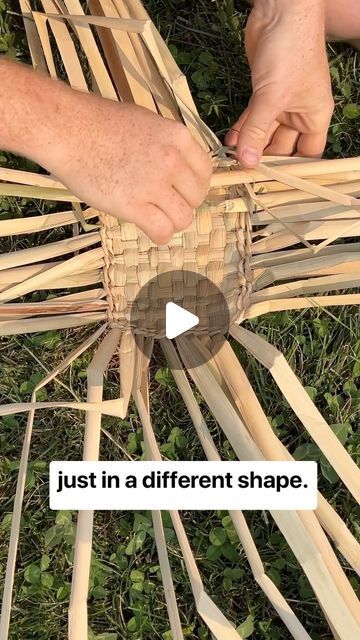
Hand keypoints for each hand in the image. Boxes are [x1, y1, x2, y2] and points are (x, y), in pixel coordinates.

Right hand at [47, 96, 211, 243]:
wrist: (68, 130)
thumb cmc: (99, 123)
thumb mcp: (147, 122)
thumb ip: (168, 145)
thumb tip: (180, 169)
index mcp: (178, 137)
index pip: (205, 172)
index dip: (193, 185)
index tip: (180, 190)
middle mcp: (171, 161)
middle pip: (196, 198)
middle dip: (182, 204)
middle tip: (163, 204)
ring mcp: (153, 184)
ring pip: (183, 218)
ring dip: (171, 222)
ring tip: (155, 216)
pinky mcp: (133, 206)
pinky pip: (162, 232)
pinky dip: (159, 235)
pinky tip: (148, 228)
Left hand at [225, 0, 333, 166]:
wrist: (280, 12)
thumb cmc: (290, 52)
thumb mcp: (272, 98)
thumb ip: (256, 131)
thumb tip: (247, 161)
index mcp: (314, 116)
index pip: (307, 154)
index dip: (292, 169)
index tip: (269, 181)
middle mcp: (300, 112)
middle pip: (283, 146)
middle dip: (263, 158)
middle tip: (242, 173)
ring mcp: (282, 102)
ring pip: (265, 132)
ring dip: (248, 143)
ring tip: (230, 159)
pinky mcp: (264, 91)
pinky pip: (253, 117)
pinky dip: (242, 127)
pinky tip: (228, 140)